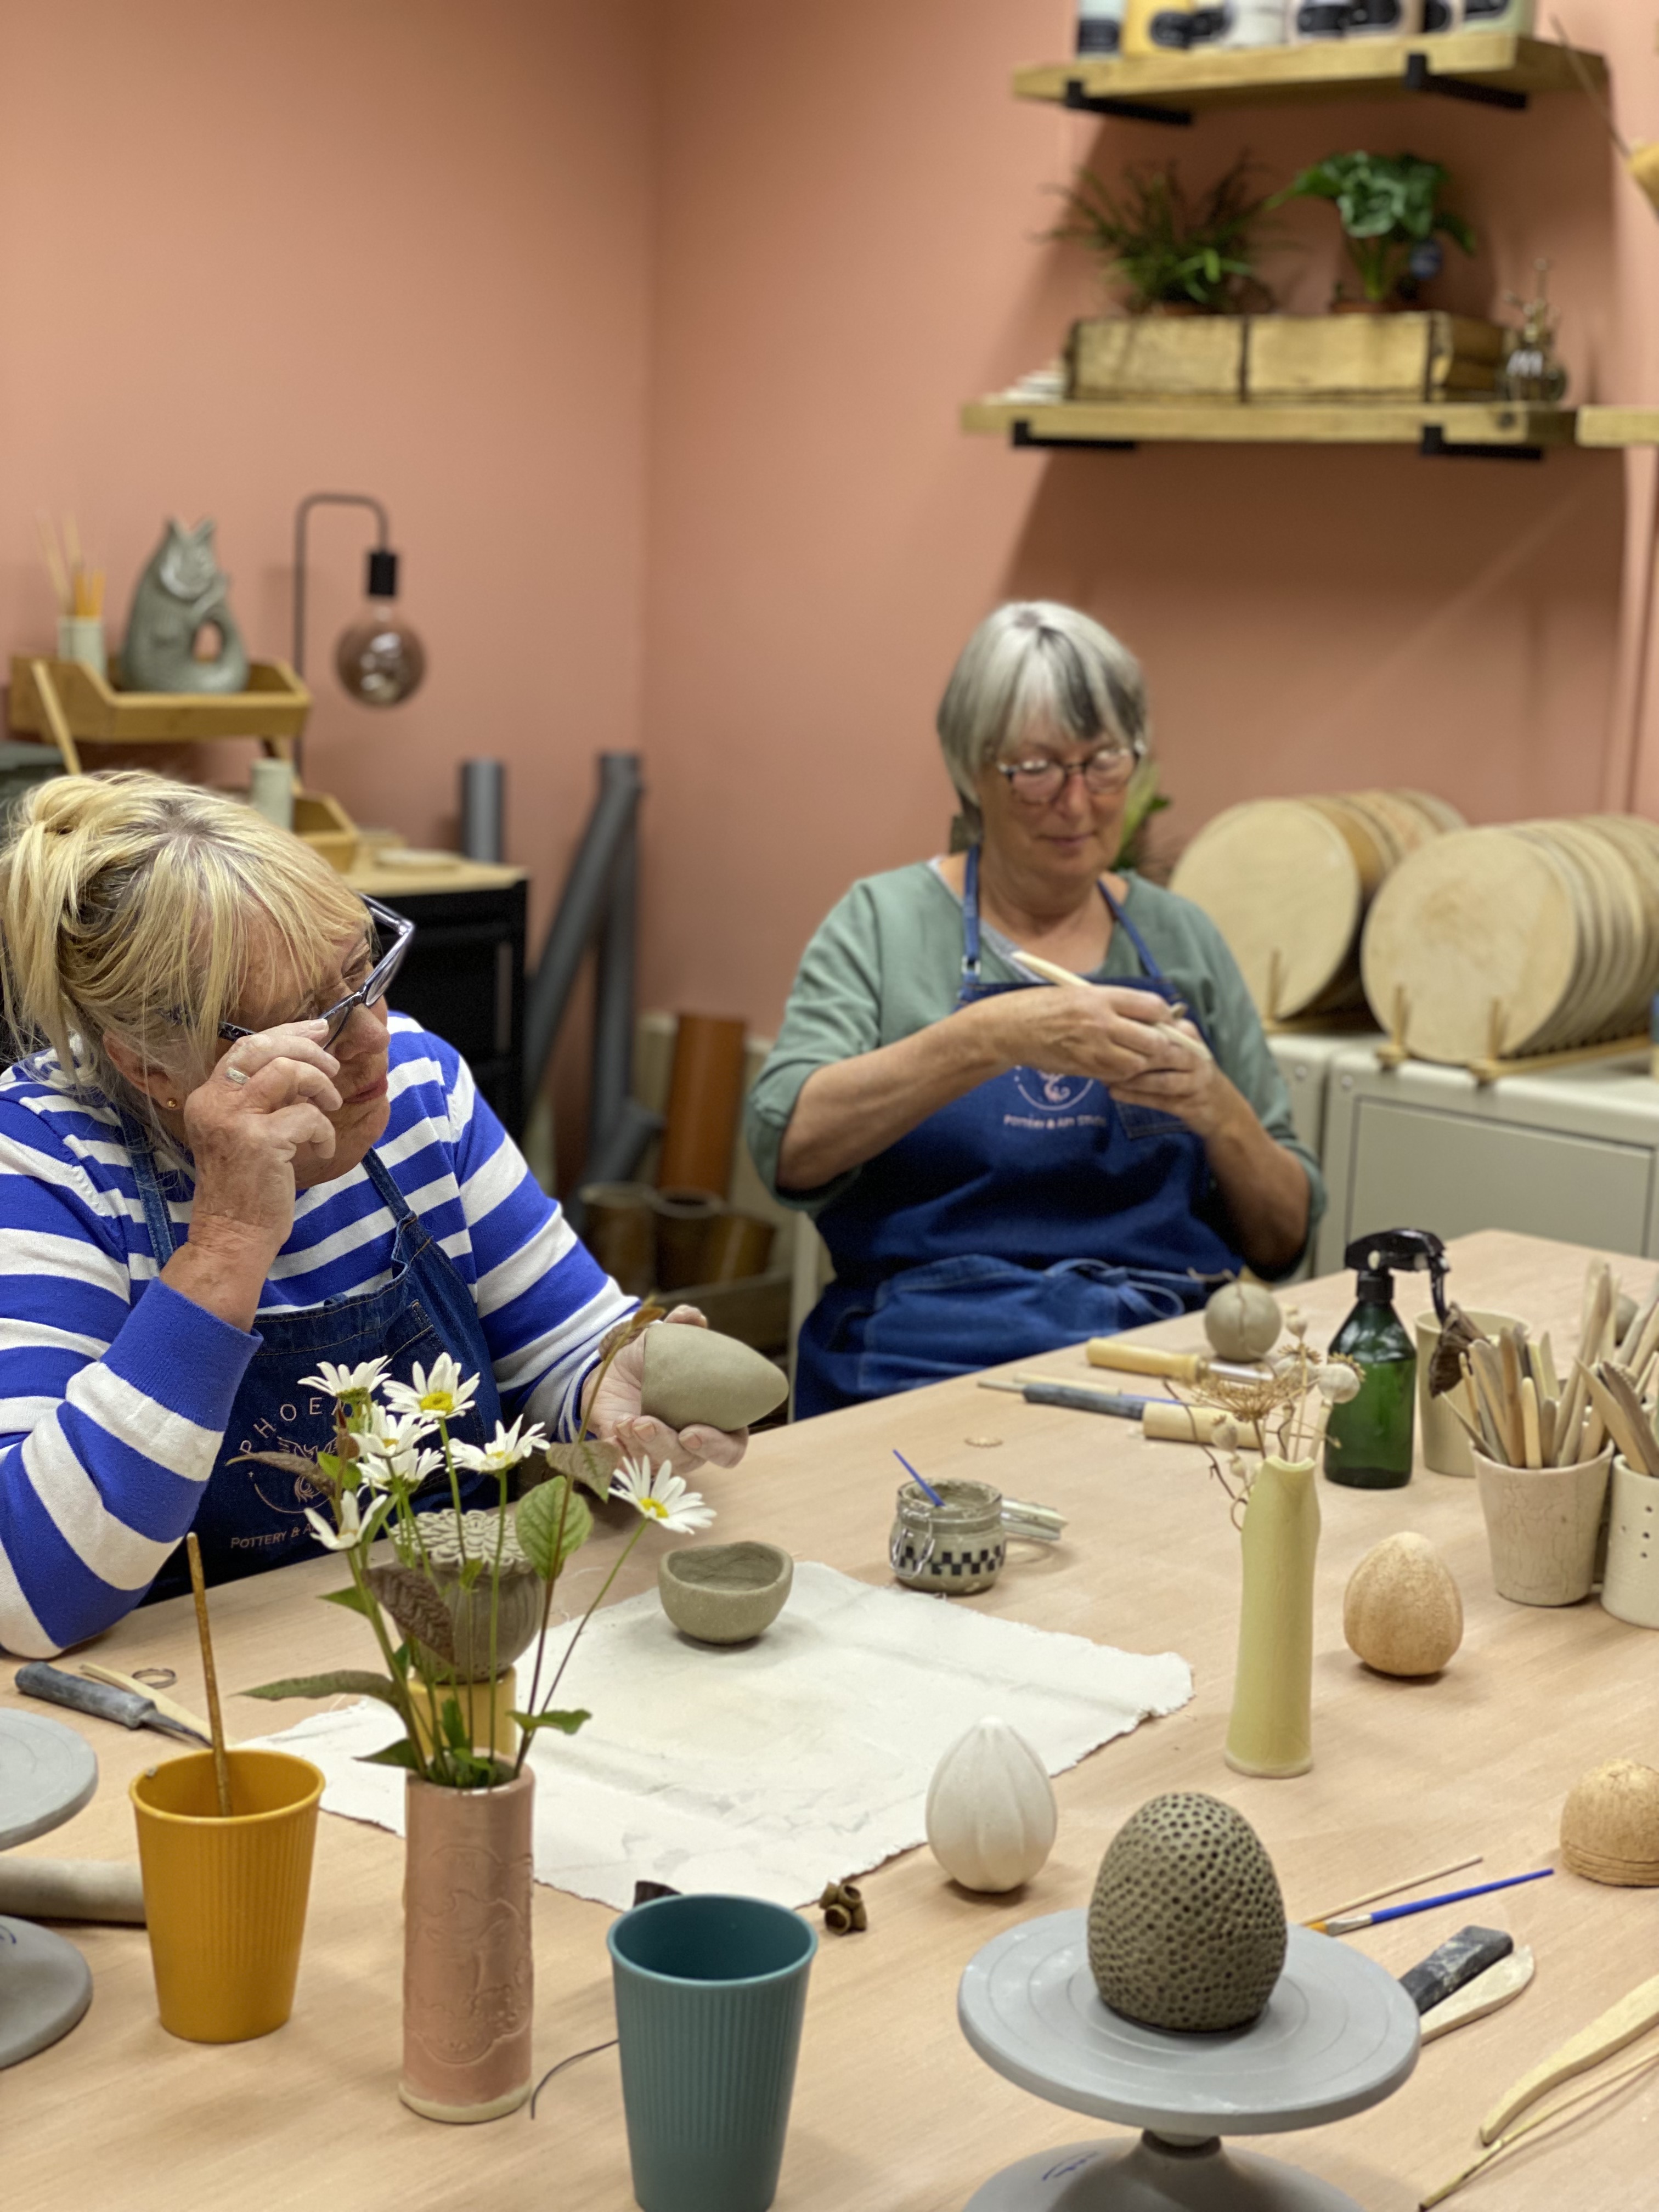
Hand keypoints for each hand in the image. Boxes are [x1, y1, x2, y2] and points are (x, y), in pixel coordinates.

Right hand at [183, 1020, 342, 1264]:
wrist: (233, 1234)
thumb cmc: (246, 1186)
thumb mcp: (244, 1132)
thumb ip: (263, 1097)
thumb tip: (303, 1059)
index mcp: (208, 1097)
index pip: (247, 1047)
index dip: (287, 1032)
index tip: (318, 1030)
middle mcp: (214, 1103)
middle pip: (264, 1048)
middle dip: (307, 1049)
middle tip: (331, 1066)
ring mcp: (235, 1121)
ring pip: (288, 1071)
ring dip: (320, 1085)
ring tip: (330, 1106)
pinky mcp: (261, 1142)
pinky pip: (307, 1115)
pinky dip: (324, 1130)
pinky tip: (322, 1148)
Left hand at [585, 1306, 748, 1475]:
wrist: (611, 1369)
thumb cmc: (651, 1359)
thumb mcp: (665, 1340)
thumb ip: (682, 1327)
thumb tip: (692, 1316)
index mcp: (714, 1420)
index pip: (730, 1448)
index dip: (718, 1447)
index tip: (691, 1431)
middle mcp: (689, 1443)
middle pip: (690, 1461)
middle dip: (667, 1446)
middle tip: (647, 1425)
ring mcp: (659, 1454)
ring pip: (657, 1463)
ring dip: (641, 1445)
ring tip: (626, 1421)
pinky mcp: (630, 1457)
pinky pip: (626, 1465)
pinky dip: (619, 1450)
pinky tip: (614, 1430)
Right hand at [978, 983, 1196, 1089]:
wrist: (1010, 1028)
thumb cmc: (1043, 1006)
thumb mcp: (1079, 993)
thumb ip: (1113, 1003)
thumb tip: (1148, 1014)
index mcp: (1100, 997)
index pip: (1152, 1007)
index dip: (1165, 1017)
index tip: (1165, 1021)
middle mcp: (1101, 1022)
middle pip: (1154, 1040)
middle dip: (1161, 1045)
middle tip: (1157, 1044)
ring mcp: (1093, 1048)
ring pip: (1139, 1063)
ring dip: (1142, 1062)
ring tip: (1135, 1055)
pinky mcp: (1084, 1068)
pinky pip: (1117, 1075)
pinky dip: (1123, 1073)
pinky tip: (1116, 1064)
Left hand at [1107, 1018, 1229, 1137]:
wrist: (1221, 1107)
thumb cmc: (1187, 1071)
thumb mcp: (1175, 1046)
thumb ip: (1152, 1034)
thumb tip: (1113, 1024)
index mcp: (1187, 1034)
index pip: (1158, 1027)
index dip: (1130, 1029)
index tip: (1103, 1031)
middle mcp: (1194, 1055)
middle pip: (1160, 1053)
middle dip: (1129, 1055)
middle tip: (1100, 1056)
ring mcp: (1195, 1080)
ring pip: (1161, 1080)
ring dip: (1131, 1080)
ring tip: (1104, 1078)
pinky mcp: (1190, 1104)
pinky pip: (1160, 1100)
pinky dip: (1136, 1097)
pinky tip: (1114, 1093)